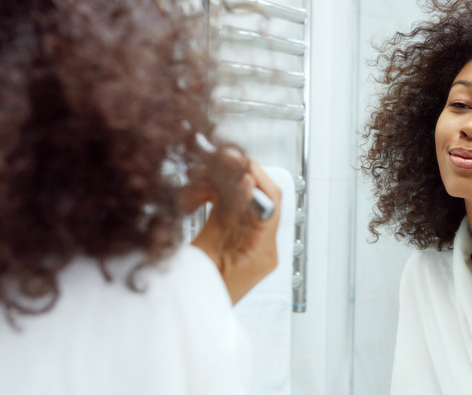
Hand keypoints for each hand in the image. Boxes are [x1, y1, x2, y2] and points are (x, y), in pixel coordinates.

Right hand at [189, 154, 281, 304]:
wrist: (187, 325)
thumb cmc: (195, 302)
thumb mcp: (206, 253)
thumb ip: (226, 214)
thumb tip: (246, 181)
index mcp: (263, 253)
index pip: (271, 201)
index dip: (254, 174)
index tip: (232, 158)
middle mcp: (264, 249)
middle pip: (256, 198)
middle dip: (229, 179)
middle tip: (206, 167)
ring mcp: (252, 248)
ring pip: (240, 203)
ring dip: (215, 190)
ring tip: (189, 194)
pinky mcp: (238, 246)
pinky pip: (230, 215)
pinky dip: (212, 203)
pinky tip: (193, 202)